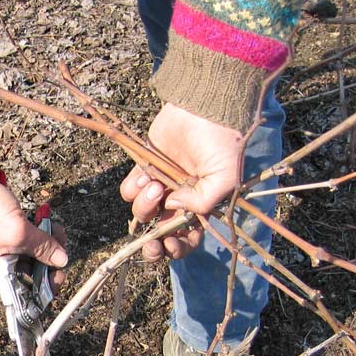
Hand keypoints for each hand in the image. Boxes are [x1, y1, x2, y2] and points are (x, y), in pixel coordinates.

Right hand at [0, 178, 67, 289]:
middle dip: (51, 252)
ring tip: (47, 219)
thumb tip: (62, 260)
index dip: (49, 281)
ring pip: (34, 250)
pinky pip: (27, 236)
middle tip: (57, 234)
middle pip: (35, 268)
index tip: (61, 264)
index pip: (30, 291)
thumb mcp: (19, 232)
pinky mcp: (4, 232)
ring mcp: (2, 248)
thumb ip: (42, 248)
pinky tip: (41, 213)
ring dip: (46, 236)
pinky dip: (36, 226)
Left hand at [120, 103, 243, 261]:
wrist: (203, 107)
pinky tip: (145, 174)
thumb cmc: (221, 142)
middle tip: (150, 244)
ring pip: (142, 212)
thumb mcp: (225, 177)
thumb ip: (203, 202)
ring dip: (144, 205)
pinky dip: (134, 187)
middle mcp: (179, 201)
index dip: (175, 249)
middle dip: (152, 245)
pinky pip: (130, 190)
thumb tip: (173, 208)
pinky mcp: (145, 169)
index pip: (187, 240)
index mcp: (201, 208)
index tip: (167, 243)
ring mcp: (161, 186)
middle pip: (159, 234)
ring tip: (155, 185)